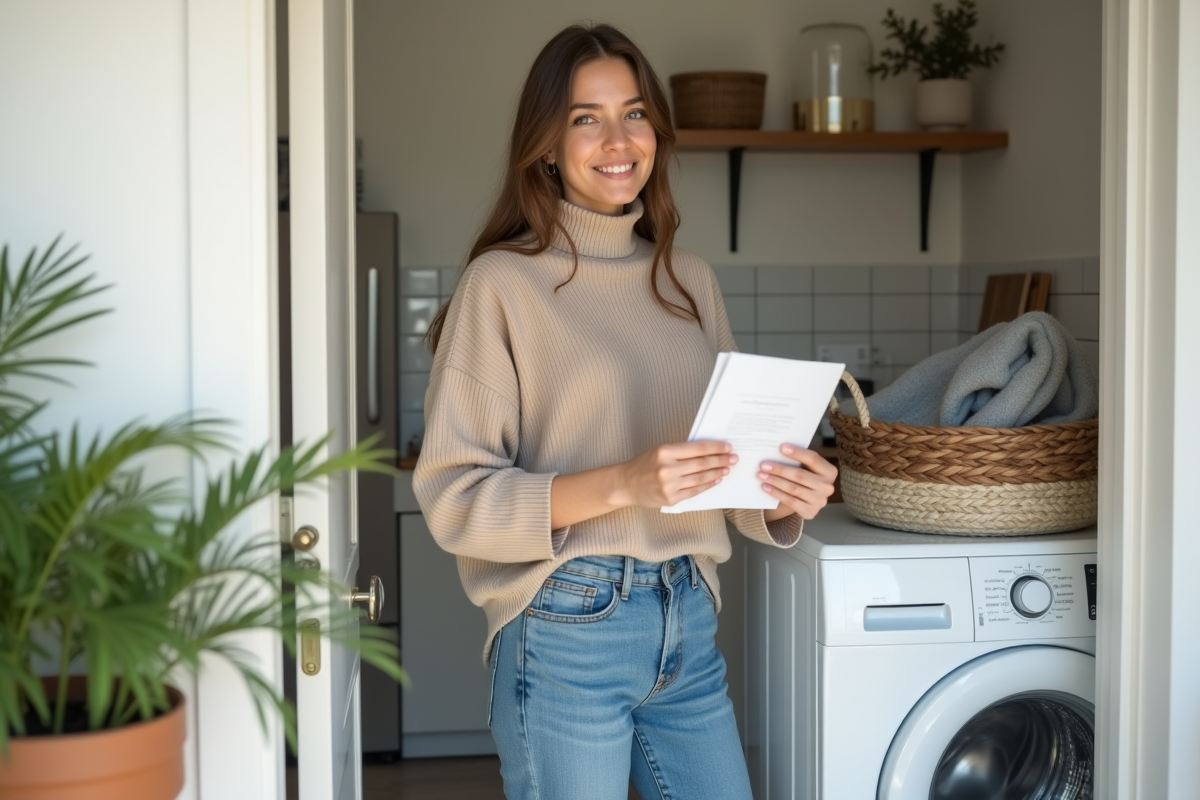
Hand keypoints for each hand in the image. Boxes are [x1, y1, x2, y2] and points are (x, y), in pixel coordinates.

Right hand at [615, 440, 737, 508]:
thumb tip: (708, 451)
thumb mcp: (660, 451)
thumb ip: (681, 451)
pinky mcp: (671, 499)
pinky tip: (715, 480)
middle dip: (720, 461)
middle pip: (701, 464)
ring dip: (716, 473)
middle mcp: (667, 469)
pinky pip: (694, 491)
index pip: (697, 449)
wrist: (627, 484)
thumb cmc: (644, 465)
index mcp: (665, 452)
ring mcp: (670, 485)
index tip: (727, 447)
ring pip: (700, 478)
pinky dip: (707, 485)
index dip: (715, 448)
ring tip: (726, 469)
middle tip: (733, 459)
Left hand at [759, 444, 836, 521]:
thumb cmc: (806, 477)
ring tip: (761, 475)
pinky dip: (776, 493)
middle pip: (800, 475)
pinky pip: (790, 501)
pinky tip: (766, 487)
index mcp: (830, 471)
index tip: (781, 448)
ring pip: (793, 488)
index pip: (813, 459)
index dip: (797, 453)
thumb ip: (799, 460)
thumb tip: (779, 450)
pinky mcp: (810, 511)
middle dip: (780, 469)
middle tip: (763, 465)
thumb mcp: (808, 467)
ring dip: (775, 481)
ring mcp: (820, 501)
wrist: (808, 499)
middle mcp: (828, 487)